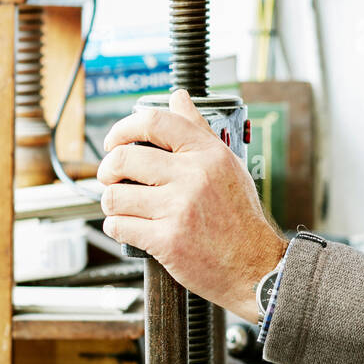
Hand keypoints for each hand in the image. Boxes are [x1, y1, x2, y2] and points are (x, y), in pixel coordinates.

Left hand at [97, 90, 285, 321]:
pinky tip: (129, 227)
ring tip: (123, 206)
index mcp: (208, 154)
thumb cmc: (240, 217)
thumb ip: (198, 130)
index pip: (155, 122)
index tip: (114, 140)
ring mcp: (179, 209)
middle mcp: (194, 176)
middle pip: (124, 157)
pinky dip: (117, 227)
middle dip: (107, 169)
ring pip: (115, 195)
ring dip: (112, 203)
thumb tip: (178, 97)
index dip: (123, 128)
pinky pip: (120, 225)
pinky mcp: (167, 241)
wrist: (255, 266)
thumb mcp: (227, 164)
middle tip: (111, 177)